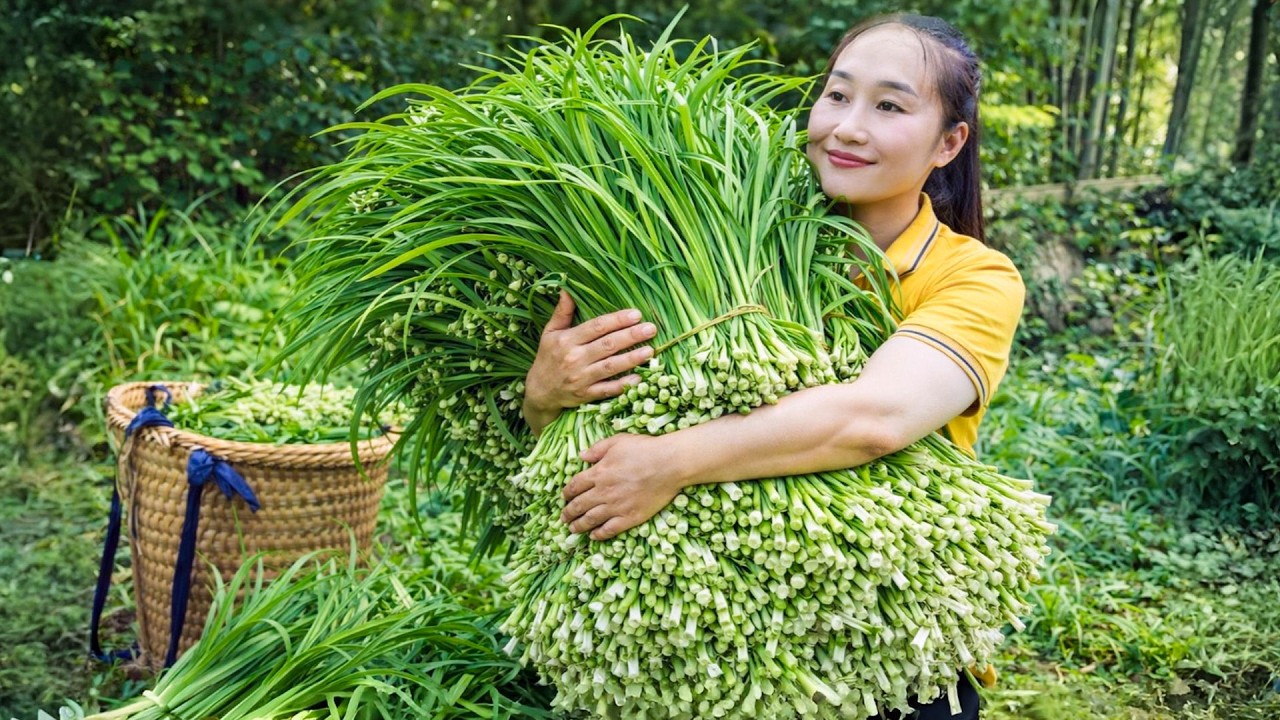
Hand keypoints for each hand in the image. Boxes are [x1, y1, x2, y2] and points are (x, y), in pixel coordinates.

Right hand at [523, 291, 657, 434]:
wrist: (539, 391)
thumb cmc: (547, 358)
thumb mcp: (550, 332)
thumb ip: (562, 312)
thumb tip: (568, 288)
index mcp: (567, 340)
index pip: (596, 327)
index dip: (617, 320)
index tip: (636, 314)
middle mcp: (574, 358)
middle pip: (607, 345)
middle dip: (630, 336)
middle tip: (651, 329)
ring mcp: (581, 378)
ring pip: (610, 367)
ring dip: (632, 359)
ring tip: (650, 350)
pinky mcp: (585, 394)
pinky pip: (607, 390)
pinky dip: (623, 385)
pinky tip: (639, 377)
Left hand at [560, 433, 685, 540]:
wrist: (668, 464)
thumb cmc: (644, 449)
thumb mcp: (617, 442)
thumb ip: (597, 449)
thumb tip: (581, 456)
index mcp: (598, 473)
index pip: (575, 486)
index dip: (567, 493)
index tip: (564, 497)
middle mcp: (603, 492)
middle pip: (579, 505)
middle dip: (568, 512)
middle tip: (563, 518)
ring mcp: (616, 507)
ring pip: (590, 520)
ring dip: (579, 525)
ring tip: (572, 529)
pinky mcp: (629, 518)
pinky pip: (609, 529)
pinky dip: (599, 534)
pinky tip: (593, 536)